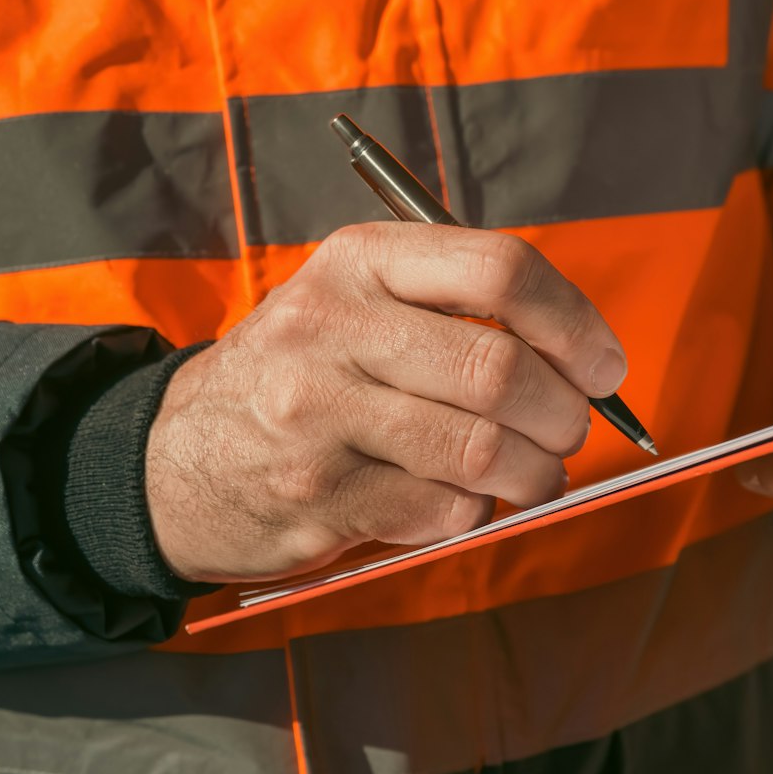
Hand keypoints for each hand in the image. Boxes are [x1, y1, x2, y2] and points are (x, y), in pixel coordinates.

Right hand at [146, 222, 626, 581]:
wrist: (169, 461)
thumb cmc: (296, 374)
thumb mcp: (350, 301)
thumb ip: (449, 306)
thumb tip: (581, 352)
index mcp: (356, 263)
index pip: (498, 269)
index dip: (573, 320)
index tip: (603, 362)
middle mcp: (332, 330)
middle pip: (499, 369)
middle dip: (564, 411)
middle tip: (569, 428)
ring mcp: (319, 418)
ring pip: (483, 449)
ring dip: (535, 472)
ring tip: (534, 474)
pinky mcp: (319, 498)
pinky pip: (444, 508)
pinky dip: (476, 510)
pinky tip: (462, 499)